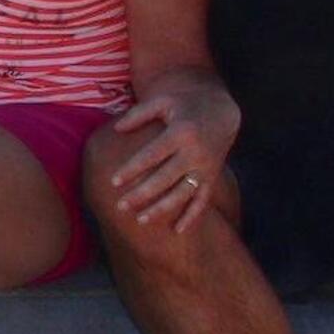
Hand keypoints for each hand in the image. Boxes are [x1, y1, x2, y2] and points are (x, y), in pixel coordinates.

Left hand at [105, 78, 239, 233]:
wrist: (220, 112)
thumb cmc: (183, 106)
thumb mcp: (162, 102)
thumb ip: (138, 114)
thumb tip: (117, 129)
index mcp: (181, 133)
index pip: (152, 155)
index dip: (132, 169)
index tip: (113, 182)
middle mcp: (195, 153)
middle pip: (165, 179)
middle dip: (142, 194)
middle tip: (120, 206)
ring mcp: (205, 168)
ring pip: (183, 194)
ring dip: (162, 209)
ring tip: (140, 220)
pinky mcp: (212, 178)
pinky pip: (203, 201)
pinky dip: (192, 216)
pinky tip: (177, 230)